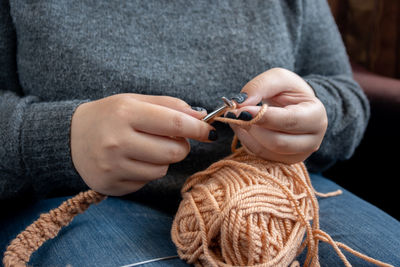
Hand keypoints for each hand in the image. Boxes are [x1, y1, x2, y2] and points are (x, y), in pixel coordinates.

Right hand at [70, 93, 214, 195]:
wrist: (70, 137)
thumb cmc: (109, 115)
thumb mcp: (135, 101)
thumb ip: (170, 106)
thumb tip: (201, 116)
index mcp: (125, 113)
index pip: (175, 124)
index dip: (199, 128)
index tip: (210, 131)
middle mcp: (117, 141)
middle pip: (174, 152)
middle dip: (181, 146)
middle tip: (171, 139)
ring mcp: (113, 167)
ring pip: (162, 170)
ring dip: (163, 159)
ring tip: (146, 148)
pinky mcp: (111, 185)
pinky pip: (146, 182)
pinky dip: (146, 171)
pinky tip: (131, 160)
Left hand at [228, 68, 327, 163]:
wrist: (296, 106)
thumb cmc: (289, 91)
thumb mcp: (278, 78)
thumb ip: (261, 86)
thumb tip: (241, 104)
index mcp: (316, 116)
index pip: (289, 121)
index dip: (262, 117)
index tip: (241, 110)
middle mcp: (312, 140)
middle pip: (277, 142)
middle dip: (252, 127)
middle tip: (234, 114)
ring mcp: (298, 155)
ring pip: (266, 152)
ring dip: (246, 135)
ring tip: (237, 118)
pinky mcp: (284, 161)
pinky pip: (260, 156)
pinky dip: (246, 141)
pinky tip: (242, 127)